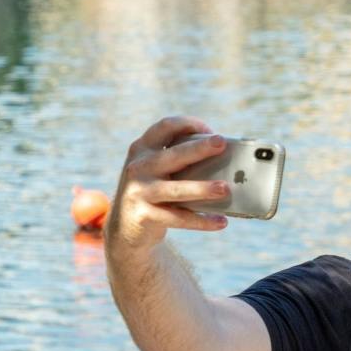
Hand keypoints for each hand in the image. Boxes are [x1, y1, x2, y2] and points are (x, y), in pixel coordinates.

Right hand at [105, 116, 231, 252]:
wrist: (125, 227)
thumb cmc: (153, 191)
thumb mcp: (156, 170)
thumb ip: (178, 160)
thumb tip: (225, 161)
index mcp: (142, 148)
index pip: (165, 126)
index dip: (189, 124)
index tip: (211, 131)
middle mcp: (138, 167)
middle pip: (173, 154)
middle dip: (199, 147)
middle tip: (222, 143)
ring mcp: (139, 192)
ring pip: (176, 189)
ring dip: (202, 188)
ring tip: (225, 189)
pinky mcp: (144, 216)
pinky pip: (178, 218)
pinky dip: (202, 220)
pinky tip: (221, 221)